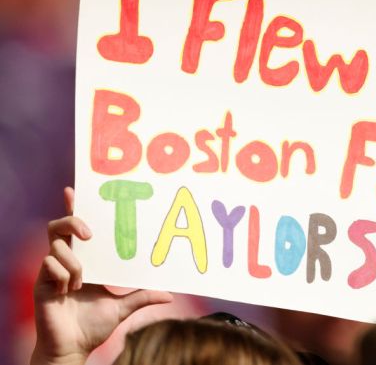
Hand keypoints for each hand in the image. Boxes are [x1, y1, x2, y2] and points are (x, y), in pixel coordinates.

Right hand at [31, 187, 172, 364]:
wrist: (73, 348)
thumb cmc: (94, 326)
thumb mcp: (123, 307)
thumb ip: (143, 296)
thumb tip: (169, 295)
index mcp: (85, 260)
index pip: (76, 228)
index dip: (73, 207)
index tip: (73, 190)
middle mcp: (66, 261)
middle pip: (58, 227)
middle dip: (73, 222)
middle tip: (89, 235)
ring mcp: (52, 271)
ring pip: (56, 247)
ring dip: (74, 263)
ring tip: (81, 283)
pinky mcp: (41, 283)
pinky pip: (49, 266)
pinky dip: (63, 276)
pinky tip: (68, 292)